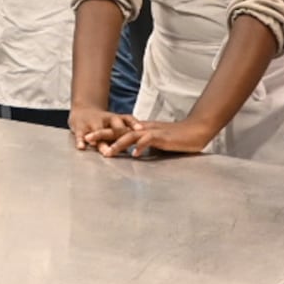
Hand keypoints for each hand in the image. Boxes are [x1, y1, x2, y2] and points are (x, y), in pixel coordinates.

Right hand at [70, 104, 139, 150]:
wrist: (82, 110)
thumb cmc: (103, 122)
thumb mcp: (116, 124)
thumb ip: (126, 134)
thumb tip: (142, 145)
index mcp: (116, 118)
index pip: (127, 119)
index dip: (134, 123)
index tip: (141, 129)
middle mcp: (105, 120)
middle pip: (114, 126)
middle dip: (118, 134)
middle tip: (124, 144)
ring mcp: (92, 123)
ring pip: (98, 132)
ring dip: (101, 140)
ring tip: (104, 151)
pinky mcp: (80, 128)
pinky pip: (80, 135)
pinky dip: (80, 141)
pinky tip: (82, 147)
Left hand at [98, 116, 219, 158]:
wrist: (196, 130)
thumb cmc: (178, 138)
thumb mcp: (157, 143)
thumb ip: (145, 145)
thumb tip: (134, 152)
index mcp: (141, 130)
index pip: (118, 131)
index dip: (103, 133)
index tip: (89, 138)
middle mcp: (143, 128)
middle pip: (119, 130)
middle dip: (102, 135)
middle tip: (87, 139)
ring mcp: (152, 132)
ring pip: (130, 135)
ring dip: (118, 144)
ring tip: (107, 153)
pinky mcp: (162, 137)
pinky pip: (149, 140)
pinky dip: (141, 147)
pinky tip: (134, 155)